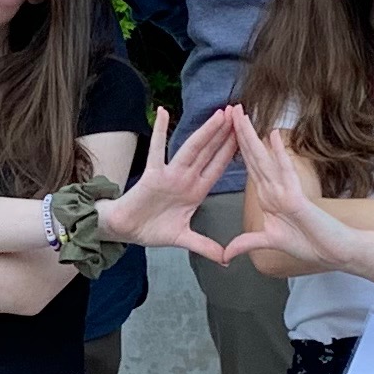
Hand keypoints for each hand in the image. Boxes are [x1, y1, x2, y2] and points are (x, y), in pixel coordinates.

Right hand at [99, 104, 243, 255]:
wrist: (127, 230)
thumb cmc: (152, 229)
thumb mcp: (184, 239)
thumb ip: (205, 246)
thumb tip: (225, 260)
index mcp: (196, 191)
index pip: (218, 167)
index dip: (232, 152)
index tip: (246, 136)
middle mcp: (186, 179)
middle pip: (210, 153)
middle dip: (225, 134)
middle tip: (239, 113)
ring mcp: (170, 175)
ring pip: (192, 149)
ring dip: (205, 131)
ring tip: (220, 114)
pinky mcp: (152, 175)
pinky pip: (156, 150)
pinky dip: (159, 132)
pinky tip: (164, 113)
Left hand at [226, 125, 367, 275]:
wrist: (335, 250)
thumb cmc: (310, 242)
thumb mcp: (270, 242)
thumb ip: (248, 242)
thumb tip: (225, 253)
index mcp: (268, 195)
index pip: (250, 166)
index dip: (237, 147)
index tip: (225, 127)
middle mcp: (275, 188)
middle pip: (254, 156)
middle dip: (241, 132)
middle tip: (230, 107)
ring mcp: (286, 191)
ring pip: (265, 159)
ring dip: (253, 136)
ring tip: (242, 114)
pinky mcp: (298, 199)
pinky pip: (286, 173)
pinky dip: (279, 154)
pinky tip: (272, 135)